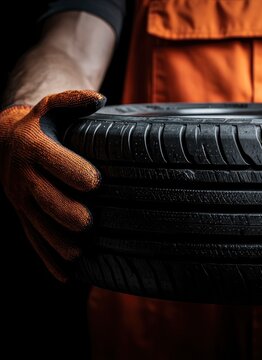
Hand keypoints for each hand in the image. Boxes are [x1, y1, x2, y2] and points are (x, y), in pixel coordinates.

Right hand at [0, 90, 104, 280]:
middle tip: (89, 222)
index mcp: (33, 147)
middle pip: (44, 197)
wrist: (6, 137)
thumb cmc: (42, 123)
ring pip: (37, 223)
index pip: (53, 160)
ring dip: (56, 241)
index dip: (73, 171)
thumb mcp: (53, 107)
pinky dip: (47, 258)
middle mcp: (23, 174)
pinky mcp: (22, 213)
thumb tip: (100, 99)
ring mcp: (20, 197)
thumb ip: (73, 101)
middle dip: (65, 211)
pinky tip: (66, 275)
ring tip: (78, 254)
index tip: (95, 182)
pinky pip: (32, 238)